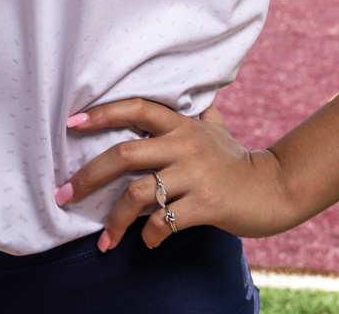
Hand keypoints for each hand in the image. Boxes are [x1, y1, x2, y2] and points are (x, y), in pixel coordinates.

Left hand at [53, 100, 293, 249]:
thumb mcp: (217, 128)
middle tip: (64, 195)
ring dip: (114, 220)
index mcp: (183, 125)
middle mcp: (186, 145)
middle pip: (124, 154)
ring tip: (104, 240)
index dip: (103, 113)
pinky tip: (146, 243)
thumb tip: (192, 95)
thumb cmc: (237, 160)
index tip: (72, 123)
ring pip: (139, 194)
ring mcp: (196, 175)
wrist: (274, 189)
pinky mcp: (207, 204)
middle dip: (88, 176)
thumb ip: (198, 113)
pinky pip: (164, 222)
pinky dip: (149, 237)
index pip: (137, 108)